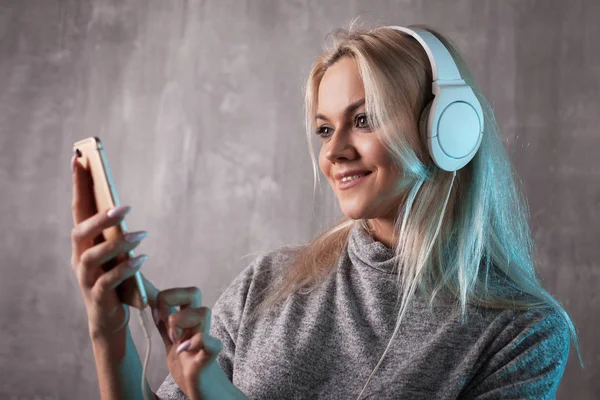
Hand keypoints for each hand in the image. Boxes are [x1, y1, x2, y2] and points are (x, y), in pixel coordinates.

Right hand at [70, 155, 150, 338]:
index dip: (78, 185)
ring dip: (117, 244)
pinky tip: (142, 259)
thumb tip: (123, 207)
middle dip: (100, 217)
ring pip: (92, 257)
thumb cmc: (117, 280)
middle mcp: (79, 258)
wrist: (112, 320)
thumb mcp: (119, 253)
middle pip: (80, 232)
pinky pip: (108, 282)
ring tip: (141, 235)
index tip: (80, 159)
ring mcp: (85, 279)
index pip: (78, 209)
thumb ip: (117, 234)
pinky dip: (125, 269)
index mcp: (84, 243)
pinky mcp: (97, 298)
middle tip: (125, 206)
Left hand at [153, 287, 226, 399]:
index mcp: (187, 320)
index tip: (154, 315)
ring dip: (181, 322)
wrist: (205, 389)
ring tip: (174, 341)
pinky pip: (210, 342)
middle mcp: (198, 325)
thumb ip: (161, 320)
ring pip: (203, 312)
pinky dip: (196, 343)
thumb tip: (147, 297)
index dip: (162, 296)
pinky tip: (184, 352)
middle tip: (163, 321)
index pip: (179, 292)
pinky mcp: (208, 357)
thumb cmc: (188, 363)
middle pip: (194, 292)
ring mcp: (204, 340)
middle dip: (171, 299)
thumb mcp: (169, 339)